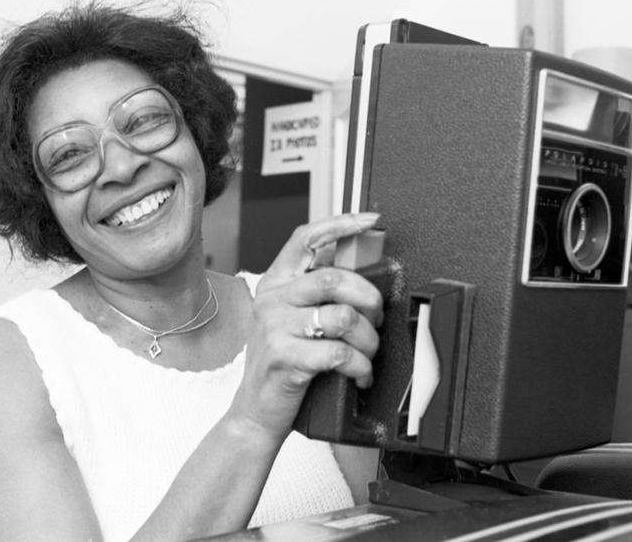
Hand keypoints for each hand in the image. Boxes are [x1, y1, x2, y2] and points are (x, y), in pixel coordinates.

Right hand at [229, 213, 383, 440]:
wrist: (256, 411)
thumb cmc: (282, 363)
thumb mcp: (291, 320)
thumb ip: (317, 294)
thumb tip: (363, 273)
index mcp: (275, 282)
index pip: (306, 238)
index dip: (341, 224)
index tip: (370, 221)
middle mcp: (272, 299)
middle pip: (334, 278)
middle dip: (369, 299)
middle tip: (376, 319)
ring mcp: (275, 327)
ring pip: (343, 317)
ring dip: (368, 339)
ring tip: (367, 354)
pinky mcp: (284, 357)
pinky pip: (340, 353)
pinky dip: (361, 367)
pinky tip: (359, 375)